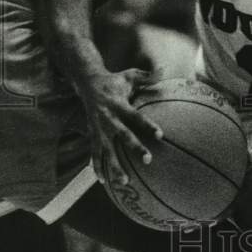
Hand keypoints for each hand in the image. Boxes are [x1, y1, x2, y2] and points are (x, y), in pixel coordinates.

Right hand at [80, 68, 162, 185]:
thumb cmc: (114, 81)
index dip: (148, 125)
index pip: (136, 117)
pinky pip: (94, 153)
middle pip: (123, 136)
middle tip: (148, 160)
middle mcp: (109, 119)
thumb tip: (165, 70)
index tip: (161, 135)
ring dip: (115, 166)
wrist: (87, 84)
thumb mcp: (129, 75)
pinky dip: (98, 167)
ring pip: (108, 150)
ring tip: (126, 181)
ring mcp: (99, 129)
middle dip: (135, 148)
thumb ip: (147, 76)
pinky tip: (104, 181)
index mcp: (119, 105)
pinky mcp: (92, 134)